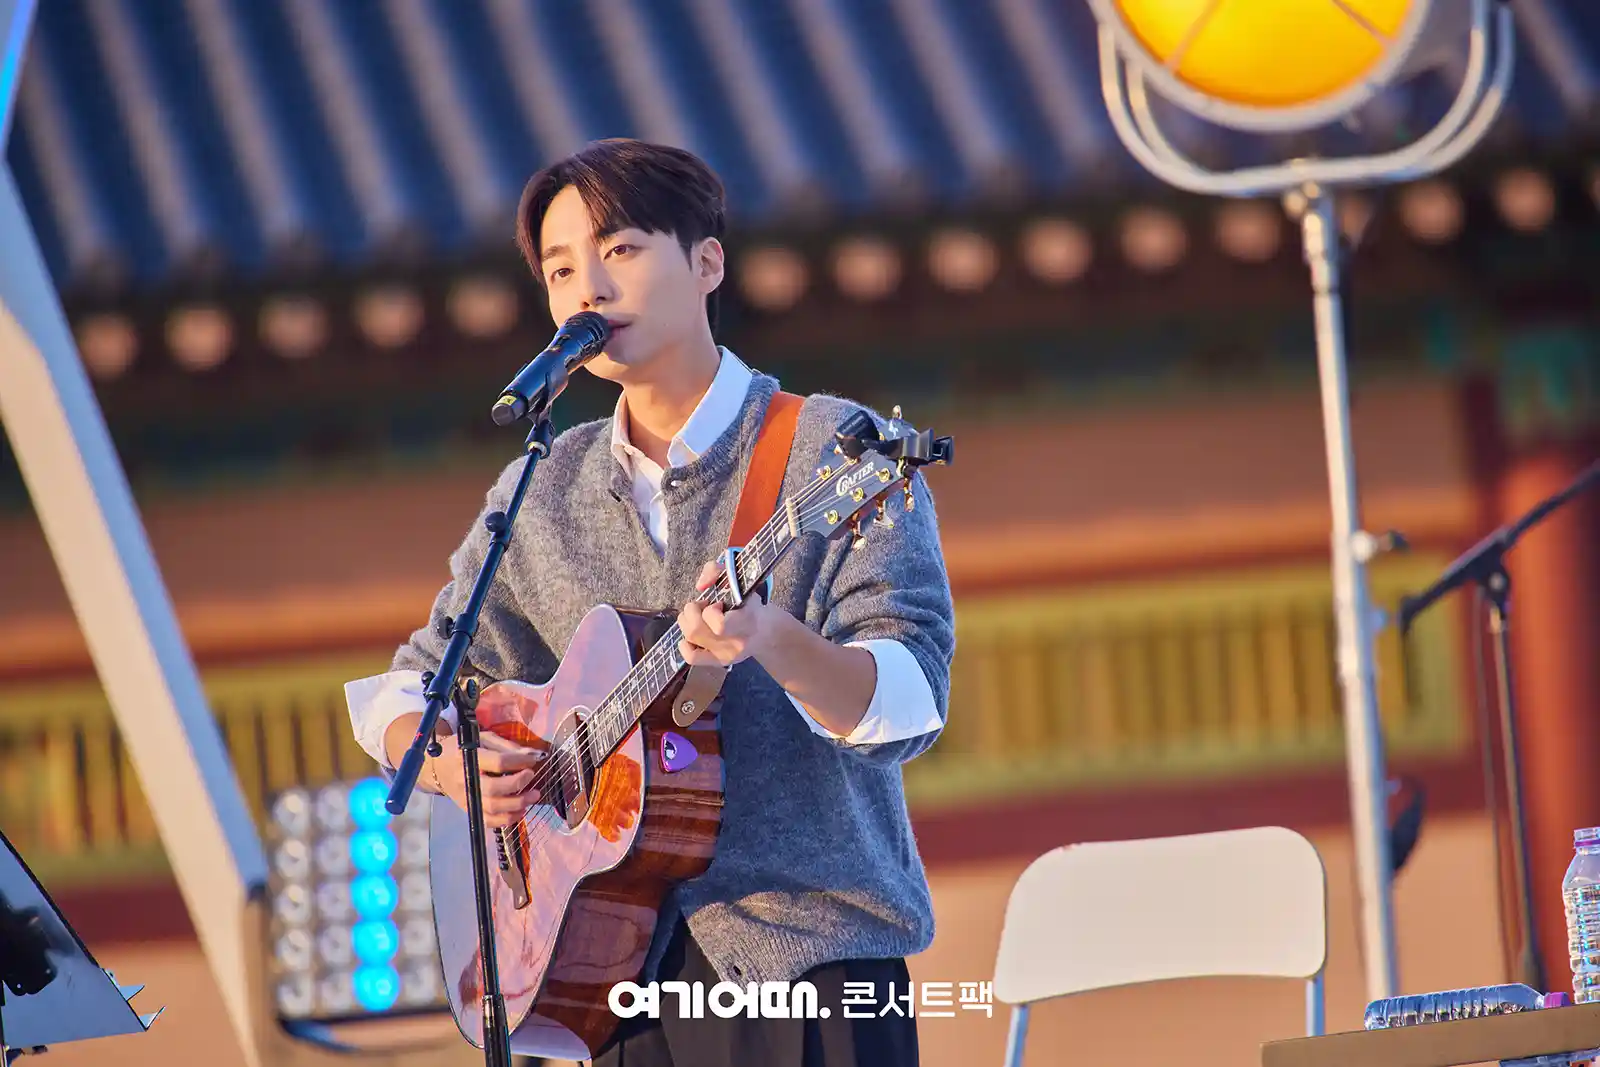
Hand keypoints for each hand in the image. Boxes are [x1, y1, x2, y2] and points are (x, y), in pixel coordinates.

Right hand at [425, 730, 543, 828]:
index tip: (533, 760)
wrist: (438, 767)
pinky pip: (489, 821)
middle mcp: (466, 780)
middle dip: (518, 784)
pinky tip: (520, 810)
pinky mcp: (469, 810)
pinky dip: (507, 819)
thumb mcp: (483, 738)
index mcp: (468, 757)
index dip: (519, 761)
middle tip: (532, 776)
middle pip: (495, 788)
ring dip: (517, 804)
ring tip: (533, 796)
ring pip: (493, 808)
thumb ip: (506, 746)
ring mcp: (467, 798)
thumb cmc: (463, 748)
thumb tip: (531, 755)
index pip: (498, 762)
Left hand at [677, 560, 780, 668]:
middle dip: (692, 611)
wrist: (767, 632)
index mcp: (747, 621)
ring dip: (687, 621)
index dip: (709, 611)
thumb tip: (700, 585)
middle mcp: (736, 642)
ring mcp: (726, 654)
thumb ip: (716, 571)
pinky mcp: (719, 662)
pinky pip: (692, 657)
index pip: (719, 626)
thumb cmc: (751, 604)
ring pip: (690, 638)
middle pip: (696, 630)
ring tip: (699, 615)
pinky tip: (691, 635)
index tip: (717, 603)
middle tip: (702, 605)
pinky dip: (684, 644)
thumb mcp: (740, 580)